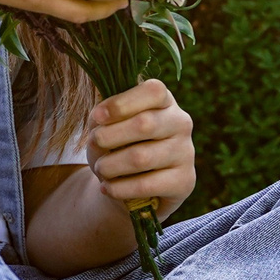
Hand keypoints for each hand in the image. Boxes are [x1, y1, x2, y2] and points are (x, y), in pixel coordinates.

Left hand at [86, 79, 195, 219]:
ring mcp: (186, 152)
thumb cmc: (119, 146)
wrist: (134, 187)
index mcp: (165, 101)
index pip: (153, 91)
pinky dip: (119, 188)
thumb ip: (102, 118)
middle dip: (110, 136)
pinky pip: (146, 185)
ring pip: (141, 158)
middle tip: (94, 144)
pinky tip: (106, 188)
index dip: (122, 103)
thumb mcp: (107, 126)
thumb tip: (100, 118)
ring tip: (100, 168)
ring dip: (110, 165)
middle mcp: (181, 123)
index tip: (97, 116)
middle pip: (145, 124)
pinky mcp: (184, 181)